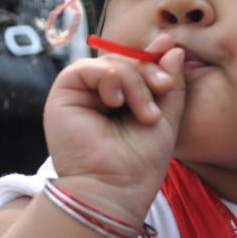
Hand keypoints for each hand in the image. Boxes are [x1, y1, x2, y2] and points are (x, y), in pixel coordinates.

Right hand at [43, 34, 184, 223]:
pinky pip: (85, 68)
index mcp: (121, 101)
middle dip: (149, 71)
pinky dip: (108, 78)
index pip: (136, 66)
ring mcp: (80, 95)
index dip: (154, 58)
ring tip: (145, 113)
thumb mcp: (165, 117)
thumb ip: (170, 83)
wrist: (115, 190)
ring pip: (110, 63)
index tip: (174, 51)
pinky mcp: (62, 96)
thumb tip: (173, 47)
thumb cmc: (140, 163)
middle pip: (125, 61)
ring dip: (134, 81)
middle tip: (163, 88)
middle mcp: (98, 96)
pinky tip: (117, 102)